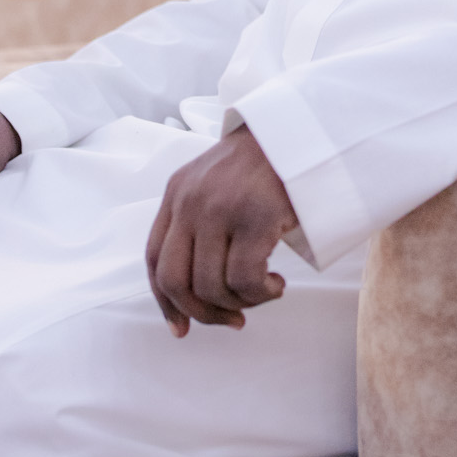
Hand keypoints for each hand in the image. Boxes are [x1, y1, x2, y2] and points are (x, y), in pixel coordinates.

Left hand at [145, 126, 297, 334]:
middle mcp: (191, 201)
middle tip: (231, 319)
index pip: (153, 259)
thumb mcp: (214, 182)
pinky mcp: (256, 217)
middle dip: (201, 313)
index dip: (165, 302)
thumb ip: (197, 220)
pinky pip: (246, 280)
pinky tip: (277, 284)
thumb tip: (191, 291)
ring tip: (264, 292)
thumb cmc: (264, 163)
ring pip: (212, 286)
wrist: (302, 129)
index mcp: (176, 193)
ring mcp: (222, 209)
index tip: (181, 328)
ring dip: (240, 303)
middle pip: (175, 281)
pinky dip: (261, 294)